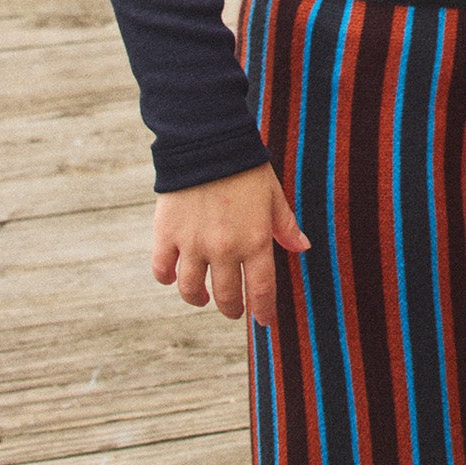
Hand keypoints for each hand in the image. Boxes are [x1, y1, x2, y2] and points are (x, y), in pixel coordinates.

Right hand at [151, 163, 309, 328]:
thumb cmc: (245, 168)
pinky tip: (174, 277)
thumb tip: (303, 248)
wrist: (206, 143)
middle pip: (226, 297)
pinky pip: (162, 270)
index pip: (261, 291)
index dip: (263, 312)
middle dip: (232, 309)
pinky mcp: (166, 234)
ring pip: (191, 290)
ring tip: (203, 297)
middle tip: (234, 309)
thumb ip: (286, 226)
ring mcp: (192, 244)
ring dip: (198, 298)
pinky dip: (167, 278)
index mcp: (254, 241)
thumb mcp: (273, 195)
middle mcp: (224, 249)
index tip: (264, 321)